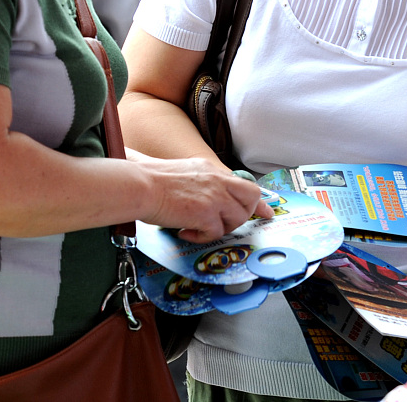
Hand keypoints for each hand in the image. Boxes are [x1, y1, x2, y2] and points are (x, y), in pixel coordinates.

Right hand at [133, 153, 272, 241]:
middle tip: (225, 224)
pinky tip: (185, 232)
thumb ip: (200, 183)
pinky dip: (202, 237)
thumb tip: (203, 197)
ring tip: (199, 228)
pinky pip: (216, 232)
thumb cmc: (150, 180)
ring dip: (220, 228)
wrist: (140, 185)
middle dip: (243, 214)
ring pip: (237, 218)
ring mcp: (214, 196)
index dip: (258, 201)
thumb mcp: (184, 173)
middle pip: (251, 198)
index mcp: (212, 169)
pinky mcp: (206, 213)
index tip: (266, 212)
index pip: (244, 184)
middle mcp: (218, 180)